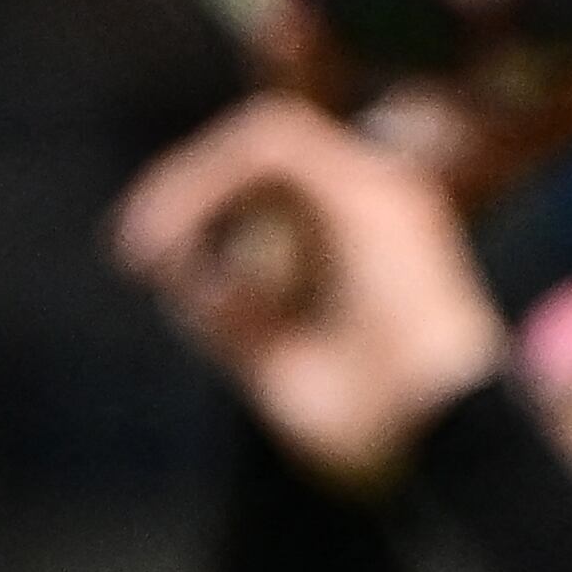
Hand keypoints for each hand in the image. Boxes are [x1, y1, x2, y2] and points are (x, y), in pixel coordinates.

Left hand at [109, 95, 507, 489]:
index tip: (144, 255)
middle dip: (184, 183)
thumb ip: (232, 316)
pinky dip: (210, 181)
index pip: (272, 173)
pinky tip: (175, 243)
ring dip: (189, 182)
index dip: (203, 188)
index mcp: (356, 235)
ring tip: (144, 248)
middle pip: (263, 143)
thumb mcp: (274, 362)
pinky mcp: (374, 189)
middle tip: (134, 250)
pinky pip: (272, 142)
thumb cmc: (374, 424)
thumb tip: (180, 280)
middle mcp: (372, 197)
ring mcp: (380, 186)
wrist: (437, 440)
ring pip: (263, 131)